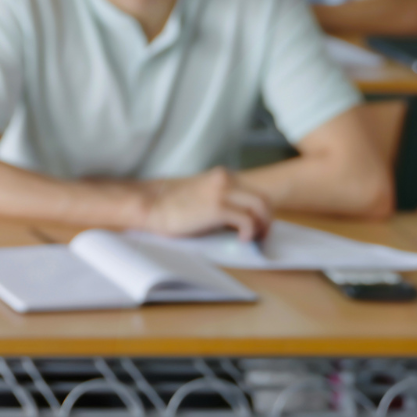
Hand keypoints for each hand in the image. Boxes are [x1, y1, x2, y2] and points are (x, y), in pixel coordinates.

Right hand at [138, 169, 271, 239]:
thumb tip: (234, 215)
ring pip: (261, 208)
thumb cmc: (169, 205)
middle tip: (261, 235)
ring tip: (253, 239)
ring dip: (262, 226)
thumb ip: (217, 196)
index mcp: (220, 177)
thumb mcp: (199, 194)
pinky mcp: (217, 209)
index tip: (258, 225)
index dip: (260, 210)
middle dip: (266, 219)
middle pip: (263, 199)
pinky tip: (242, 240)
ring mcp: (221, 193)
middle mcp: (224, 180)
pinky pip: (248, 221)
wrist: (150, 206)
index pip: (253, 191)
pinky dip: (250, 233)